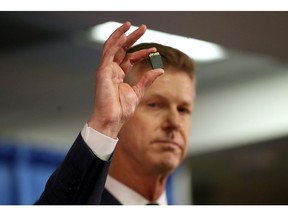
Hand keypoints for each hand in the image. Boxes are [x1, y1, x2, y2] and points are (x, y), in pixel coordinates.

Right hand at [88, 22, 163, 137]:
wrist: (112, 119)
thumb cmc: (121, 109)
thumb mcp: (138, 92)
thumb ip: (147, 79)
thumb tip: (160, 69)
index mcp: (118, 74)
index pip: (130, 58)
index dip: (142, 52)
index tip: (154, 50)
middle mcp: (111, 70)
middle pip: (121, 48)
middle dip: (131, 37)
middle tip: (143, 27)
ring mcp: (106, 70)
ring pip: (112, 47)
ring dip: (121, 35)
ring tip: (131, 25)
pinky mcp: (102, 72)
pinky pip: (108, 54)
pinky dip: (115, 44)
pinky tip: (124, 36)